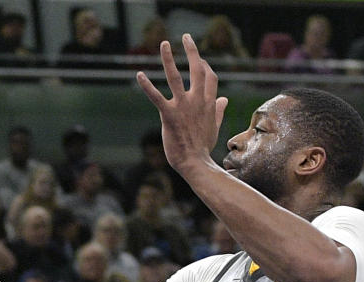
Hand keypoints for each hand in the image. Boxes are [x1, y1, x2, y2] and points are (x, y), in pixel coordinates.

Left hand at [135, 33, 227, 180]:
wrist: (195, 163)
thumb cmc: (202, 147)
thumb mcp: (213, 126)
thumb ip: (218, 111)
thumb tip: (224, 99)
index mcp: (208, 103)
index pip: (210, 77)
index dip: (205, 65)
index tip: (199, 59)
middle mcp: (197, 101)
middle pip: (197, 69)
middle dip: (192, 51)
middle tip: (186, 36)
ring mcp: (183, 107)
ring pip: (176, 77)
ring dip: (169, 59)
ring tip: (164, 44)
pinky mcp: (169, 116)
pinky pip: (156, 97)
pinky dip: (147, 86)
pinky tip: (139, 74)